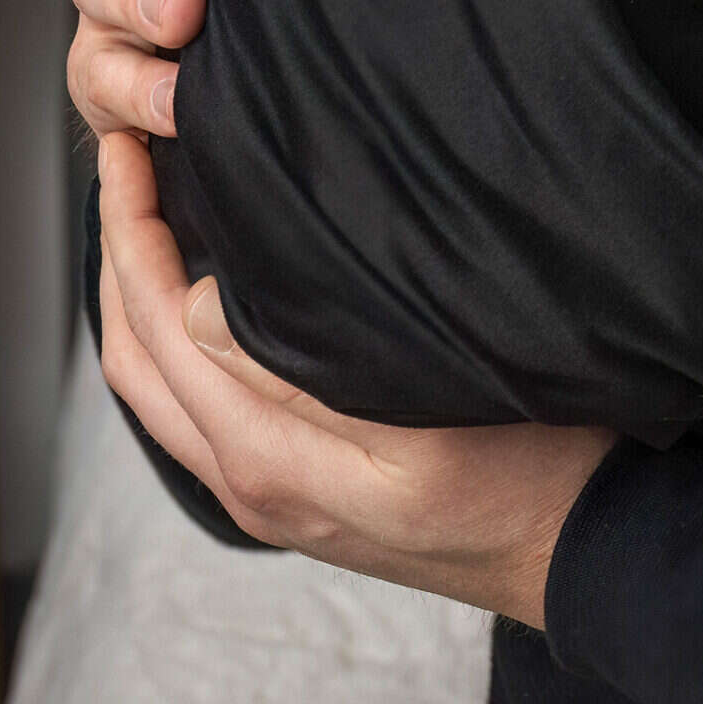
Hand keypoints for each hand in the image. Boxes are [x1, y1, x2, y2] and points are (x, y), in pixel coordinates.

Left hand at [95, 132, 616, 624]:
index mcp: (269, 463)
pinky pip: (195, 408)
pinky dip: (172, 338)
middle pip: (135, 362)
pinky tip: (204, 287)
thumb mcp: (429, 415)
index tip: (129, 154)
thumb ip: (306, 371)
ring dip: (138, 295)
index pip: (157, 331)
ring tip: (149, 210)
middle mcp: (250, 485)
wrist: (584, 549)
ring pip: (157, 390)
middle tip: (125, 162)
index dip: (132, 234)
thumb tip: (196, 309)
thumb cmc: (533, 471)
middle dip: (118, 254)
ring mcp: (270, 494)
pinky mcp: (297, 489)